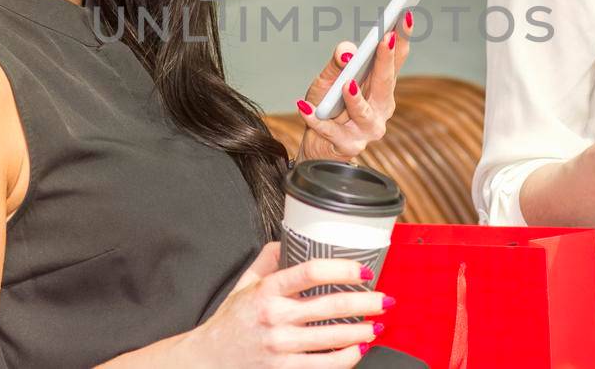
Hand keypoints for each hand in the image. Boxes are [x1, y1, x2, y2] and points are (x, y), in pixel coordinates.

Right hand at [181, 242, 388, 366]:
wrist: (210, 358)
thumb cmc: (231, 319)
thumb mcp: (245, 282)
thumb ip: (268, 259)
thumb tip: (293, 238)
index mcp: (266, 290)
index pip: (309, 272)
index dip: (342, 269)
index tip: (362, 270)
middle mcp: (274, 316)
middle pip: (330, 307)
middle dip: (365, 303)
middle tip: (384, 298)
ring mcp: (280, 345)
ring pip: (332, 337)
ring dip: (362, 331)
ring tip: (378, 323)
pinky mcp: (284, 367)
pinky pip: (324, 364)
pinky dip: (348, 357)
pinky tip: (360, 349)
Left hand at [293, 13, 413, 159]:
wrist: (316, 146)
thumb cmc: (326, 109)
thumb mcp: (327, 80)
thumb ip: (337, 64)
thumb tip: (348, 51)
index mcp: (381, 89)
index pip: (395, 61)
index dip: (402, 38)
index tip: (405, 16)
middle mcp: (381, 109)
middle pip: (386, 83)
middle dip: (386, 60)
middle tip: (386, 38)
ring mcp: (367, 130)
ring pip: (363, 112)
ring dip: (356, 98)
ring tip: (348, 84)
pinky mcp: (349, 146)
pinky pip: (331, 132)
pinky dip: (317, 121)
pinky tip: (304, 108)